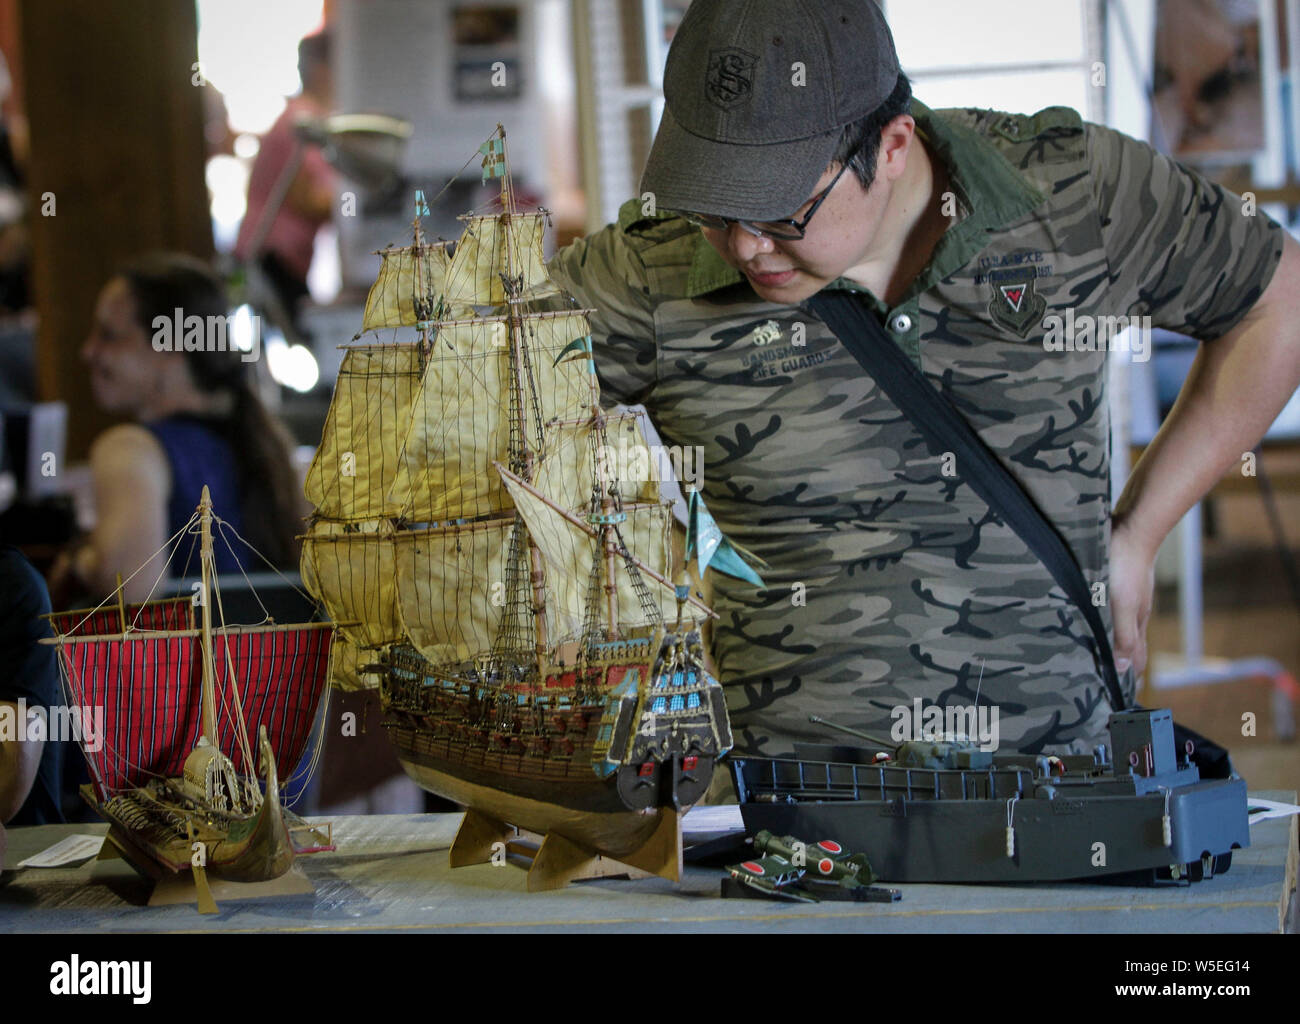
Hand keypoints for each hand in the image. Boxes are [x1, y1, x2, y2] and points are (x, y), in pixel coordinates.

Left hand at [1109, 517, 1156, 679]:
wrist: (1135, 529)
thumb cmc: (1126, 567)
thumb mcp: (1122, 606)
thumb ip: (1123, 637)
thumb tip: (1124, 669)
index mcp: (1137, 623)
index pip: (1137, 659)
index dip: (1131, 678)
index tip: (1121, 696)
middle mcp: (1135, 613)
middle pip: (1129, 645)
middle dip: (1120, 665)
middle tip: (1104, 681)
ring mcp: (1128, 597)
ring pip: (1119, 627)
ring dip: (1110, 643)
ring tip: (1095, 656)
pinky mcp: (1119, 582)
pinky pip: (1111, 608)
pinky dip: (1105, 621)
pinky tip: (1094, 618)